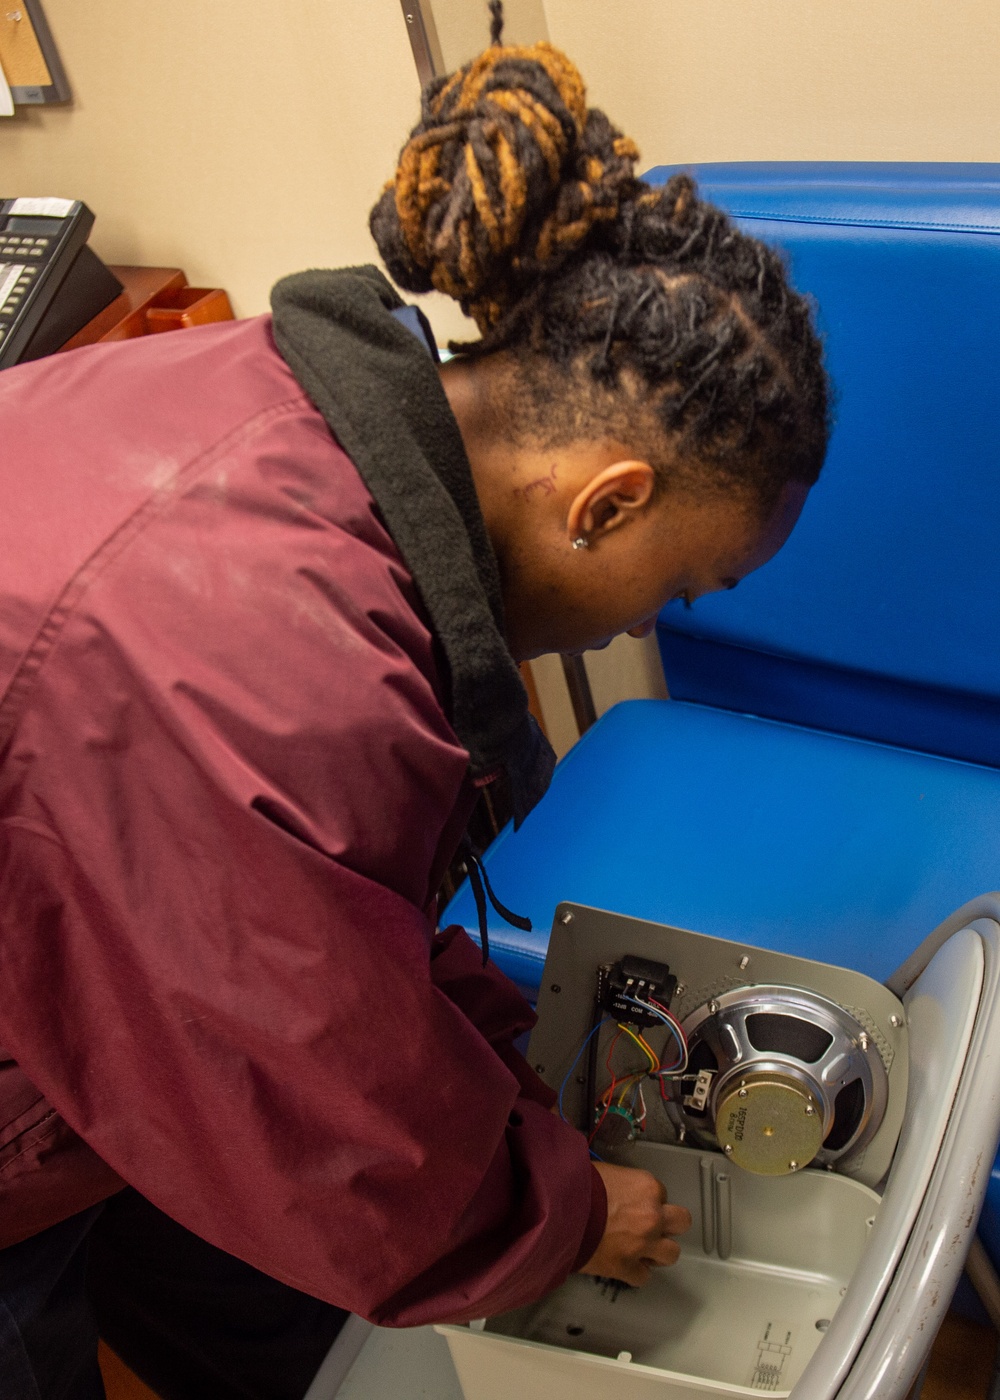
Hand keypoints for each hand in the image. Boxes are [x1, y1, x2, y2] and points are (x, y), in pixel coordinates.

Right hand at [578, 1162, 691, 1286]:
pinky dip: (635, 1272)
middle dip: (668, 1225)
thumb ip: (625, 1185)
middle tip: (650, 1227)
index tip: (636, 1206)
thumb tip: (623, 1194)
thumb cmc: (578, 1186)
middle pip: (681, 1222)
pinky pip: (643, 1277)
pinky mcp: (627, 1267)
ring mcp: (643, 1244)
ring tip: (641, 1249)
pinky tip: (623, 1265)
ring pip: (671, 1253)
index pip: (662, 1195)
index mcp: (648, 1187)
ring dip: (657, 1252)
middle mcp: (652, 1215)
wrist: (558, 1211)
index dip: (649, 1202)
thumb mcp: (606, 1173)